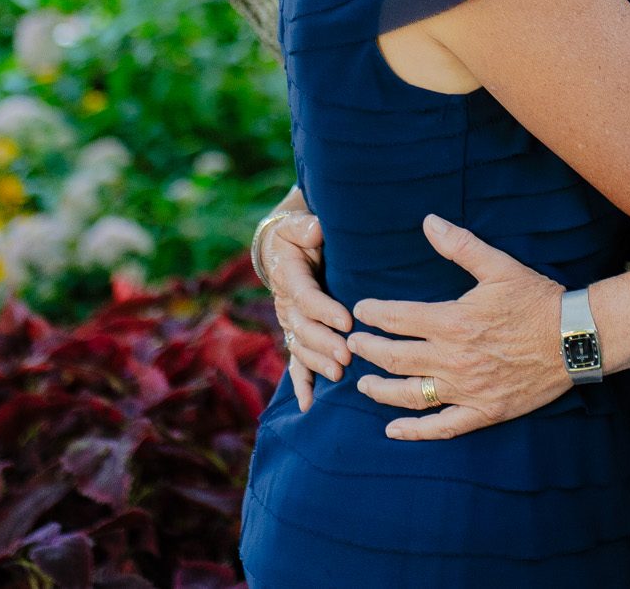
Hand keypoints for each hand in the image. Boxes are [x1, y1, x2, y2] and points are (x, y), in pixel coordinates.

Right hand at [262, 210, 351, 410]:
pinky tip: (308, 404)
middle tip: (347, 355)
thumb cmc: (298, 235)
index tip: (347, 321)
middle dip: (325, 343)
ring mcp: (289, 323)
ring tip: (339, 374)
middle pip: (304, 328)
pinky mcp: (295, 335)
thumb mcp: (298, 224)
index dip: (325, 310)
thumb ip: (306, 227)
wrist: (282, 249)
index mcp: (288, 277)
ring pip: (301, 348)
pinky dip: (301, 383)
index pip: (306, 297)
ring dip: (319, 363)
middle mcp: (286, 304)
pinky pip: (296, 362)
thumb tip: (316, 232)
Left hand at [349, 214, 567, 440]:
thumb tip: (428, 222)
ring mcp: (468, 389)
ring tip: (362, 383)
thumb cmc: (537, 299)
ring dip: (380, 390)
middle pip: (394, 358)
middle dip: (366, 350)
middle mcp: (454, 358)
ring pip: (410, 394)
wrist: (576, 338)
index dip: (372, 315)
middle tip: (351, 345)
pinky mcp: (484, 411)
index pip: (397, 318)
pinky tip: (393, 430)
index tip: (358, 312)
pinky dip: (415, 431)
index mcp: (453, 321)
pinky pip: (442, 426)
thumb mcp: (499, 266)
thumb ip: (460, 245)